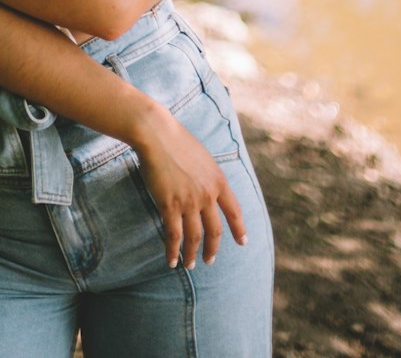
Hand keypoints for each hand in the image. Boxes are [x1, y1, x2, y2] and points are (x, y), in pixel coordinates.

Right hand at [130, 100, 247, 269]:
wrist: (157, 134)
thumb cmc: (176, 140)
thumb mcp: (203, 157)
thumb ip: (207, 176)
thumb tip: (207, 188)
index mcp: (218, 180)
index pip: (234, 211)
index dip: (239, 229)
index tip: (243, 242)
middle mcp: (207, 194)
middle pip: (214, 230)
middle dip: (212, 248)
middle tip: (209, 260)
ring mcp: (189, 202)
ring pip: (194, 237)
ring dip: (192, 254)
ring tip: (189, 265)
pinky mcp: (170, 205)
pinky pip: (174, 236)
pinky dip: (173, 251)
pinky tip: (171, 261)